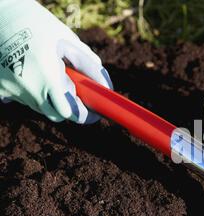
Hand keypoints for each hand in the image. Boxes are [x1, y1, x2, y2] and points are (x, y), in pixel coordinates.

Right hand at [0, 0, 112, 123]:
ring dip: (49, 98)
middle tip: (75, 93)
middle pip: (55, 115)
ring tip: (48, 74)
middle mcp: (28, 88)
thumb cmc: (38, 25)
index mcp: (48, 76)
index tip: (93, 111)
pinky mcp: (0, 88)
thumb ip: (88, 65)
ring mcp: (12, 90)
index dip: (84, 114)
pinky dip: (30, 92)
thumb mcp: (67, 41)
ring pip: (38, 107)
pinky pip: (21, 99)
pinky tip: (29, 73)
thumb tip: (105, 87)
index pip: (70, 112)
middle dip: (68, 108)